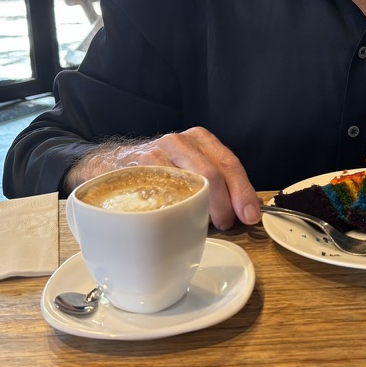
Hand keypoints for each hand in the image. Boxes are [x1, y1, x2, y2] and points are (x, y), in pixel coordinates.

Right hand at [65, 127, 260, 230]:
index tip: (250, 215)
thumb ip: (216, 183)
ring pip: (187, 183)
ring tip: (203, 226)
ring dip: (199, 210)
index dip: (243, 191)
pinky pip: (160, 192)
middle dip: (224, 204)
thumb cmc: (162, 169)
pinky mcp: (137, 169)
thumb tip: (244, 211)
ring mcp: (157, 152)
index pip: (229, 163)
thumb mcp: (192, 166)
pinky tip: (174, 220)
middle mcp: (181, 141)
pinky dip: (171, 209)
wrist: (115, 162)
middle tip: (227, 225)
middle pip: (211, 173)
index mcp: (201, 140)